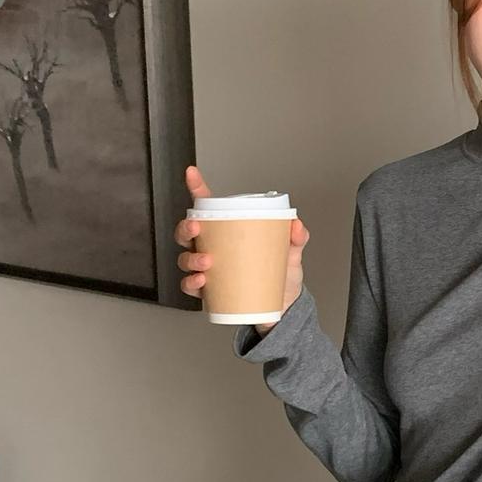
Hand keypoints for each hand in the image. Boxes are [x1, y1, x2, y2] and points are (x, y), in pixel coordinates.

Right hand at [174, 164, 310, 330]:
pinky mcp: (209, 291)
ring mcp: (209, 269)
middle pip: (188, 232)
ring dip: (191, 258)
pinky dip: (191, 283)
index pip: (208, 207)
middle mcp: (214, 248)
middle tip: (197, 228)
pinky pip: (190, 286)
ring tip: (207, 261)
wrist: (282, 308)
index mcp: (229, 232)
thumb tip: (295, 224)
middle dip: (186, 228)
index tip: (191, 173)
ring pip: (185, 258)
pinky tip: (201, 281)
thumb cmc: (281, 275)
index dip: (197, 188)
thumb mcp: (291, 253)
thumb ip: (297, 237)